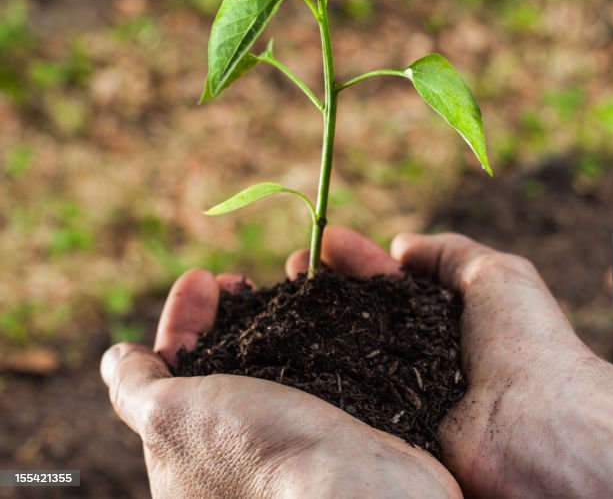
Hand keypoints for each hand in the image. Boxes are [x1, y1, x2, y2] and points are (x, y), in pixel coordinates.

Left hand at [101, 228, 460, 498]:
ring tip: (294, 274)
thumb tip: (115, 358)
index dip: (184, 323)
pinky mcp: (347, 435)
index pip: (176, 381)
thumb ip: (135, 387)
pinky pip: (333, 370)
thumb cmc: (256, 452)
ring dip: (283, 315)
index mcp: (191, 465)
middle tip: (241, 280)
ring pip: (286, 366)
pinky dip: (331, 329)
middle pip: (231, 370)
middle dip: (232, 316)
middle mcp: (243, 461)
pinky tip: (334, 300)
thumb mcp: (171, 415)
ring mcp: (298, 450)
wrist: (358, 487)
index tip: (202, 277)